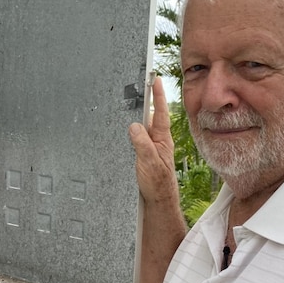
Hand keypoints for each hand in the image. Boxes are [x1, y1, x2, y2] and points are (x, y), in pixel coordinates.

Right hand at [128, 76, 177, 204]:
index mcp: (162, 139)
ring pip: (140, 127)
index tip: (155, 79)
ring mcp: (149, 147)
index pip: (160, 113)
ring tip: (124, 103)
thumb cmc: (158, 185)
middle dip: (143, 100)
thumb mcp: (150, 163)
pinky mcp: (142, 155)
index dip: (158, 95)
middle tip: (137, 84)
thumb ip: (143, 144)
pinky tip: (120, 129)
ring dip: (133, 117)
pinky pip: (135, 138)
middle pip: (149, 116)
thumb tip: (134, 125)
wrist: (158, 203)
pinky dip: (129, 131)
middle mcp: (156, 140)